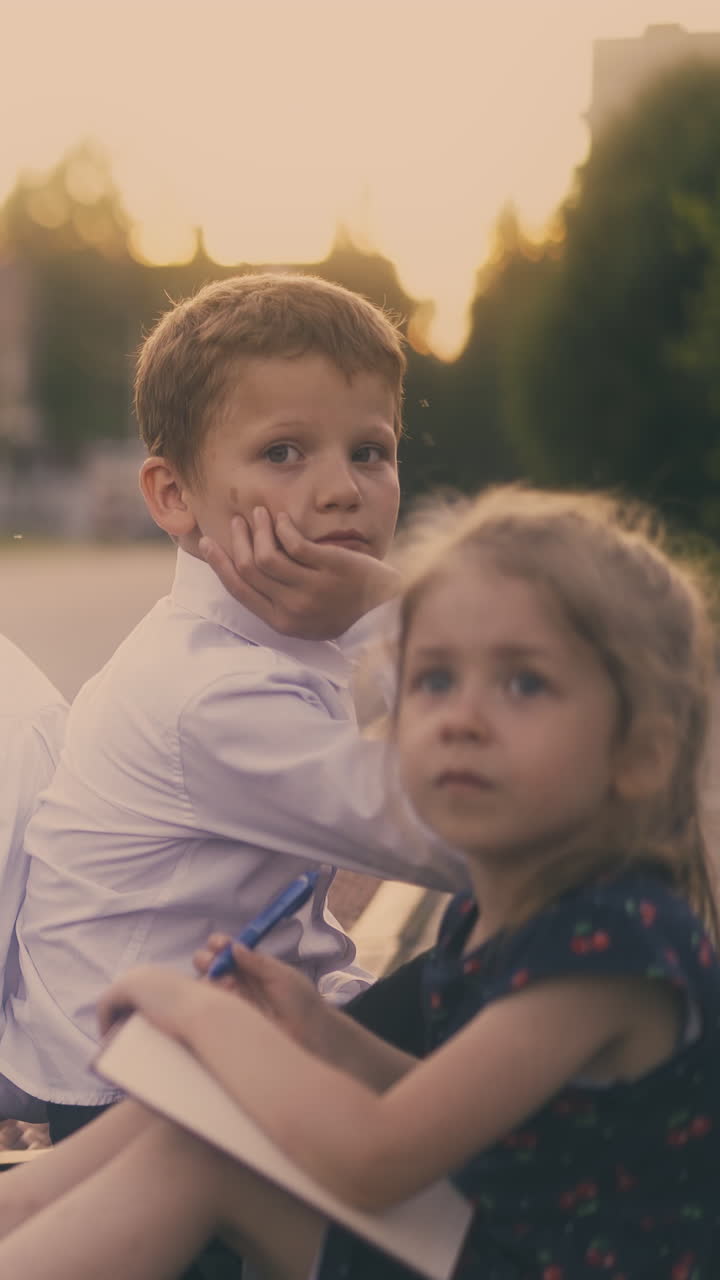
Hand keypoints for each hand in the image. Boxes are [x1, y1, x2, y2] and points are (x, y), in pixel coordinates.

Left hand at [97, 965, 221, 1042]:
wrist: (205, 1015)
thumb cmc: (206, 1020)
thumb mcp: (194, 1016)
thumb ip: (185, 1017)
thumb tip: (179, 1035)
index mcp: (164, 976)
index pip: (141, 993)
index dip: (133, 1012)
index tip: (133, 1033)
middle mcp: (149, 971)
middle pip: (124, 995)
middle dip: (119, 1015)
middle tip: (121, 1038)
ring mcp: (136, 976)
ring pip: (113, 1000)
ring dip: (110, 1019)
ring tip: (113, 1042)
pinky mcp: (125, 987)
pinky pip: (104, 1005)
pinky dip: (103, 1021)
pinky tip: (107, 1039)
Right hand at [194, 935, 330, 1051]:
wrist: (309, 1034)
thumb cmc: (299, 1000)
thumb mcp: (282, 976)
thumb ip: (258, 962)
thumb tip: (234, 947)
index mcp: (250, 965)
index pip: (226, 950)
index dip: (218, 944)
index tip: (218, 943)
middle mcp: (236, 980)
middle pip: (209, 965)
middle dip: (206, 959)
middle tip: (214, 963)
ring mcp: (231, 1001)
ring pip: (207, 986)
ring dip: (211, 979)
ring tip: (230, 983)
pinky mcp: (227, 1021)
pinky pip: (211, 1008)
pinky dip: (213, 999)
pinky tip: (228, 996)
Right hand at [199, 508, 399, 638]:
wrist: (387, 607)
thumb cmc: (345, 607)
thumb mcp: (306, 615)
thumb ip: (279, 599)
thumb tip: (246, 569)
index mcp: (282, 623)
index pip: (240, 590)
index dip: (219, 564)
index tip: (208, 543)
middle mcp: (294, 609)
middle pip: (250, 569)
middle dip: (238, 540)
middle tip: (237, 521)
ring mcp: (313, 589)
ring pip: (268, 556)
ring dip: (258, 530)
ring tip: (258, 513)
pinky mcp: (331, 568)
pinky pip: (295, 543)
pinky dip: (283, 527)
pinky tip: (283, 518)